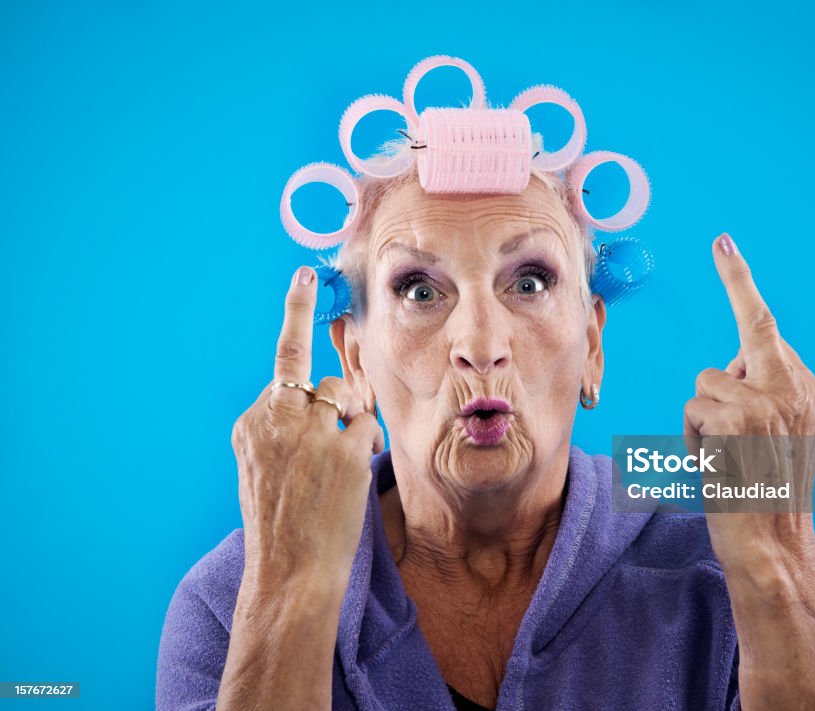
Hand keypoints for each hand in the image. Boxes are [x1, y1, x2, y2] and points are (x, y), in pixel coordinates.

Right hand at [230, 265, 383, 597]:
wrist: (288, 574)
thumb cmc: (282, 524)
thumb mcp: (264, 468)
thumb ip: (284, 426)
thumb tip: (326, 396)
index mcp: (252, 423)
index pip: (284, 364)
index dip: (298, 316)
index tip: (307, 277)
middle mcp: (276, 418)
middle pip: (322, 383)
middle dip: (335, 406)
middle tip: (328, 439)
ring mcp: (311, 432)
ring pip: (347, 400)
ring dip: (350, 427)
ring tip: (332, 471)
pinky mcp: (344, 450)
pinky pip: (368, 427)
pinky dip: (365, 447)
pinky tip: (347, 478)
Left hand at [684, 233, 814, 564]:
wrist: (772, 544)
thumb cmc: (760, 495)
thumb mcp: (773, 439)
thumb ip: (760, 394)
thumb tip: (729, 366)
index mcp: (809, 393)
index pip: (769, 330)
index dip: (741, 284)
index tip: (724, 245)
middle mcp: (797, 390)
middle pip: (753, 328)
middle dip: (738, 282)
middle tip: (723, 242)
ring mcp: (770, 402)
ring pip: (708, 381)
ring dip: (701, 416)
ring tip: (720, 454)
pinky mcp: (740, 417)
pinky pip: (694, 408)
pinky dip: (692, 436)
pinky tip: (714, 463)